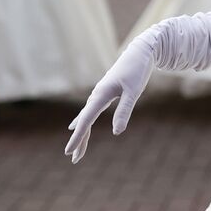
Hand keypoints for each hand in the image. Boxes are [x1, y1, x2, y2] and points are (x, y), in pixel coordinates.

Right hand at [64, 30, 159, 162]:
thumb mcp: (134, 91)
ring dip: (81, 133)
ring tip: (77, 150)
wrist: (141, 51)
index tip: (69, 151)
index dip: (78, 137)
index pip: (86, 120)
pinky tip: (76, 125)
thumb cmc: (138, 70)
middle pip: (84, 121)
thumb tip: (116, 132)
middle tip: (74, 159)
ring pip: (86, 117)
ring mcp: (99, 93)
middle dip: (79, 140)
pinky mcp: (104, 92)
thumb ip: (124, 111)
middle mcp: (97, 95)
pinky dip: (83, 121)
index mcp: (101, 95)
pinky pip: (89, 111)